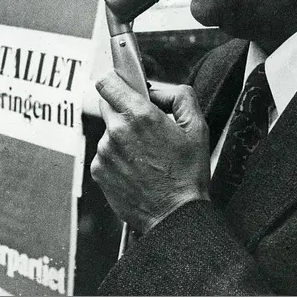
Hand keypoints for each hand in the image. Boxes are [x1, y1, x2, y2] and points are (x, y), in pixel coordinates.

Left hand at [91, 71, 210, 234]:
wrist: (174, 215)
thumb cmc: (187, 174)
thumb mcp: (197, 127)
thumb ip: (179, 96)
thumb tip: (158, 89)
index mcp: (140, 115)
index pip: (108, 82)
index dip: (116, 81)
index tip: (123, 86)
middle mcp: (117, 130)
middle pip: (107, 105)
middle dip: (123, 109)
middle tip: (145, 126)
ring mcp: (105, 151)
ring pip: (108, 131)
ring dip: (122, 136)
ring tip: (145, 154)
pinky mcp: (99, 170)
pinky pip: (104, 153)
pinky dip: (117, 157)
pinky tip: (136, 168)